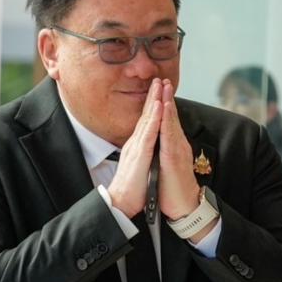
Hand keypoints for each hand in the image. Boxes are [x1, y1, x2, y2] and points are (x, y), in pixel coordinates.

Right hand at [106, 79, 163, 217]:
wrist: (121, 202)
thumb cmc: (132, 189)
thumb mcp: (139, 167)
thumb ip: (143, 155)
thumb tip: (147, 149)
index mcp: (137, 146)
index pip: (146, 122)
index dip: (152, 105)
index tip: (158, 91)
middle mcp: (135, 143)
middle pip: (146, 115)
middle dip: (153, 96)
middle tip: (159, 79)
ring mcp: (136, 147)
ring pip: (147, 119)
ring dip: (154, 100)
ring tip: (160, 84)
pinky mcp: (139, 154)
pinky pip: (149, 133)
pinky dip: (154, 118)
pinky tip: (159, 106)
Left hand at [156, 79, 200, 220]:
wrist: (184, 207)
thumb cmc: (175, 189)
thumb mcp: (169, 166)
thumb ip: (167, 153)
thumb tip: (163, 146)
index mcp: (173, 147)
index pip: (168, 123)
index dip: (165, 105)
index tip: (160, 90)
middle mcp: (177, 145)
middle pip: (171, 118)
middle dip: (166, 97)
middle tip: (162, 79)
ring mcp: (176, 150)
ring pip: (171, 122)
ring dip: (167, 103)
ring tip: (164, 87)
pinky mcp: (173, 158)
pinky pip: (168, 135)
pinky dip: (167, 120)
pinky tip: (165, 108)